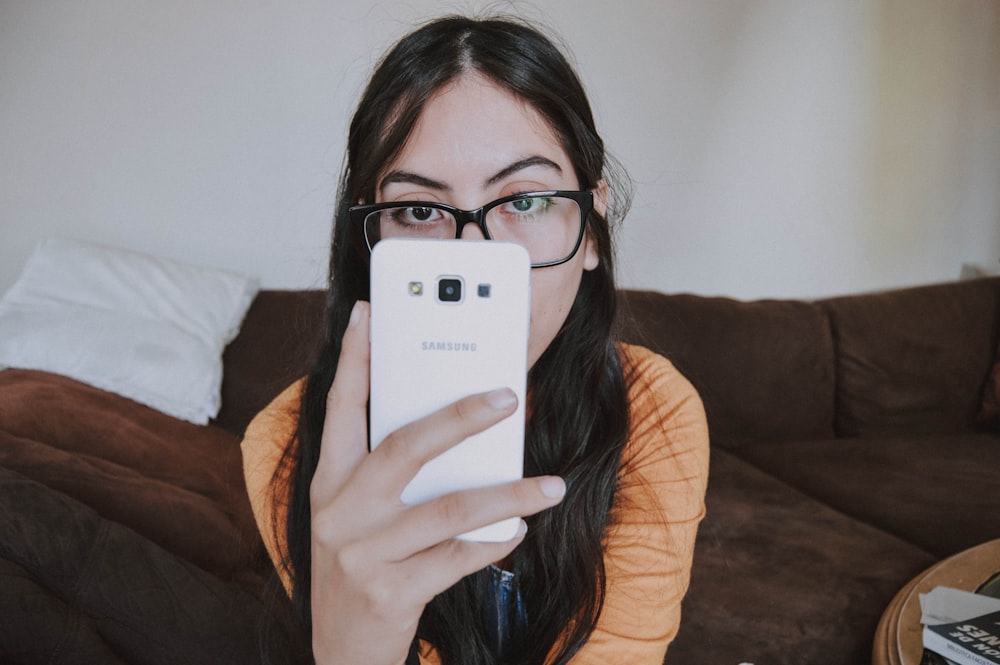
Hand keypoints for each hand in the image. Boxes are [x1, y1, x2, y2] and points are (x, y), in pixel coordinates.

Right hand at [309, 301, 565, 664]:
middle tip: (508, 396)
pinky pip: (458, 558)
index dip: (355, 357)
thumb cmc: (365, 566)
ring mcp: (361, 553)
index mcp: (328, 482)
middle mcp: (338, 511)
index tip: (371, 312)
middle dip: (459, 416)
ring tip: (550, 485)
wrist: (342, 652)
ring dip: (508, 494)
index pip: (340, 407)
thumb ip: (392, 474)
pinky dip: (495, 543)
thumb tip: (461, 428)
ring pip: (448, 507)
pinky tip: (518, 532)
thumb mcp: (361, 516)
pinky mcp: (388, 591)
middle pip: (404, 446)